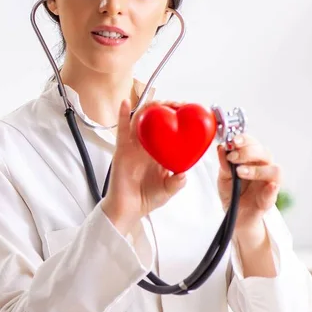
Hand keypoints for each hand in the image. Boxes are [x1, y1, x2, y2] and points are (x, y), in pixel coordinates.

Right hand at [101, 99, 186, 235]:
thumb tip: (183, 173)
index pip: (169, 130)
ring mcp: (133, 146)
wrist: (127, 209)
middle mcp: (146, 147)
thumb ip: (177, 182)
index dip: (178, 118)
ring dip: (149, 108)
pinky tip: (125, 103)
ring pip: (140, 120)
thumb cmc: (146, 198)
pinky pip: (121, 130)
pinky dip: (122, 115)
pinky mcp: (121, 149)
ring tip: (159, 103)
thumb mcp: (168, 190)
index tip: (189, 112)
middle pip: (155, 120)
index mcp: (159, 153)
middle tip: (177, 105)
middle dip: (166, 108)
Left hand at [216, 134, 281, 236]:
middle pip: (264, 153)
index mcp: (252, 160)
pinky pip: (274, 193)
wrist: (235, 215)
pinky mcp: (268, 200)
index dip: (245, 139)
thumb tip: (221, 148)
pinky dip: (272, 188)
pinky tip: (268, 186)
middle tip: (232, 157)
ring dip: (257, 169)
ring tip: (240, 172)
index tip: (233, 141)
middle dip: (248, 152)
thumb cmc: (232, 192)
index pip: (253, 143)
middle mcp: (263, 168)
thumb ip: (223, 164)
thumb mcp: (223, 177)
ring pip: (275, 170)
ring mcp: (268, 184)